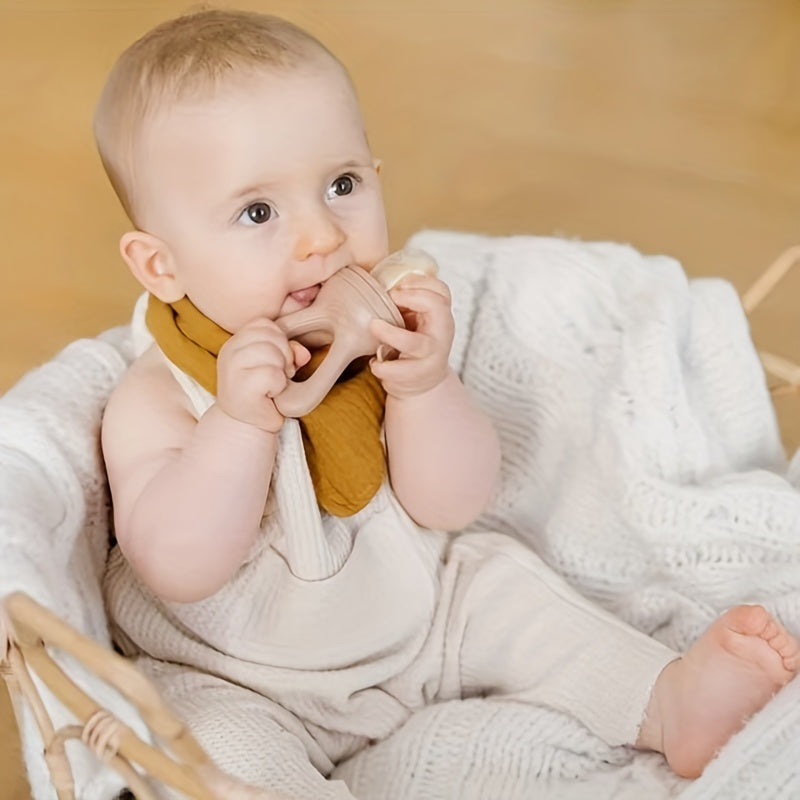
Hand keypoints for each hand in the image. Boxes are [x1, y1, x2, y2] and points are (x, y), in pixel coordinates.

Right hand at [216, 318, 309, 431]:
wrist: (246, 427)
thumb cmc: (263, 394)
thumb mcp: (277, 366)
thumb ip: (290, 351)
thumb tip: (303, 352)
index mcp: (235, 342)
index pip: (265, 324)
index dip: (279, 341)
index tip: (276, 363)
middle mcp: (229, 351)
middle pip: (272, 335)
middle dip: (284, 356)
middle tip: (275, 377)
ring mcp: (231, 368)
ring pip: (273, 354)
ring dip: (281, 373)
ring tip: (271, 386)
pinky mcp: (240, 386)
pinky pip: (274, 375)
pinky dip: (279, 387)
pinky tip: (269, 396)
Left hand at [369, 273, 453, 397]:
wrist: (424, 382)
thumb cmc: (416, 344)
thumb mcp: (417, 320)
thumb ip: (407, 302)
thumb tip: (378, 284)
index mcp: (441, 316)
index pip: (442, 291)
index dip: (420, 283)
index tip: (397, 287)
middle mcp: (441, 334)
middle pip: (437, 307)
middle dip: (411, 297)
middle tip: (389, 297)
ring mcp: (431, 356)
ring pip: (413, 342)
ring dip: (389, 333)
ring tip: (374, 327)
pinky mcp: (416, 376)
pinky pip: (395, 370)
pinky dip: (380, 365)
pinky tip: (376, 362)